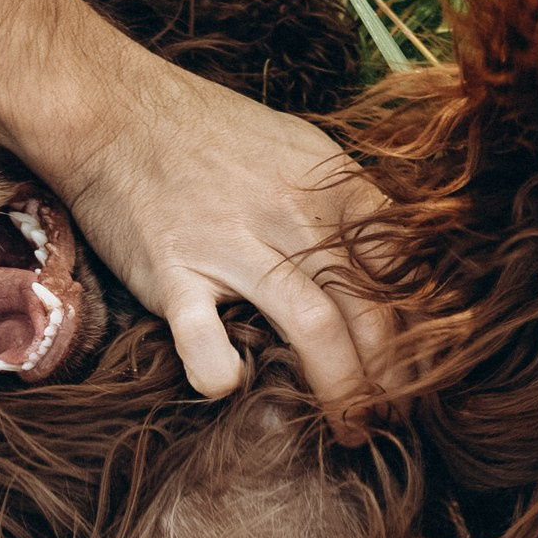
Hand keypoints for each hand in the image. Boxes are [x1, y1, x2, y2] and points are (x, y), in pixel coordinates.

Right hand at [0, 0, 391, 426]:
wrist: (110, 108)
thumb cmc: (205, 132)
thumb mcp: (294, 148)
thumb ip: (338, 201)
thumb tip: (386, 256)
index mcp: (329, 183)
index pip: (399, 262)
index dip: (421, 320)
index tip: (426, 362)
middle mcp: (291, 212)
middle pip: (368, 305)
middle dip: (391, 373)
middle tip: (396, 415)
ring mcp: (232, 243)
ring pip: (314, 327)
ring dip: (340, 389)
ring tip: (349, 429)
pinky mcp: (174, 272)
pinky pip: (206, 341)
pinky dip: (223, 375)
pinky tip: (230, 385)